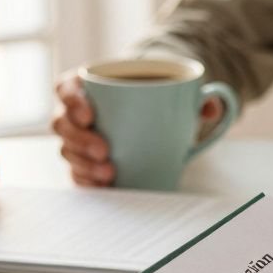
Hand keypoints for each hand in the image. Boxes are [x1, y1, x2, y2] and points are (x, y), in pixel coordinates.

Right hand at [52, 68, 222, 186]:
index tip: (89, 113)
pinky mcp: (85, 162)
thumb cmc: (159, 100)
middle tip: (105, 150)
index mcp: (89, 86)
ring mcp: (79, 139)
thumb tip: (210, 106)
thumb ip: (194, 98)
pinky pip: (75, 173)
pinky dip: (86, 181)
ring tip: (110, 172)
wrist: (157, 117)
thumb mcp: (177, 94)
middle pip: (62, 123)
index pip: (65, 87)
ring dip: (83, 164)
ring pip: (67, 150)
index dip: (71, 99)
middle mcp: (77, 112)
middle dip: (79, 139)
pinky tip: (102, 186)